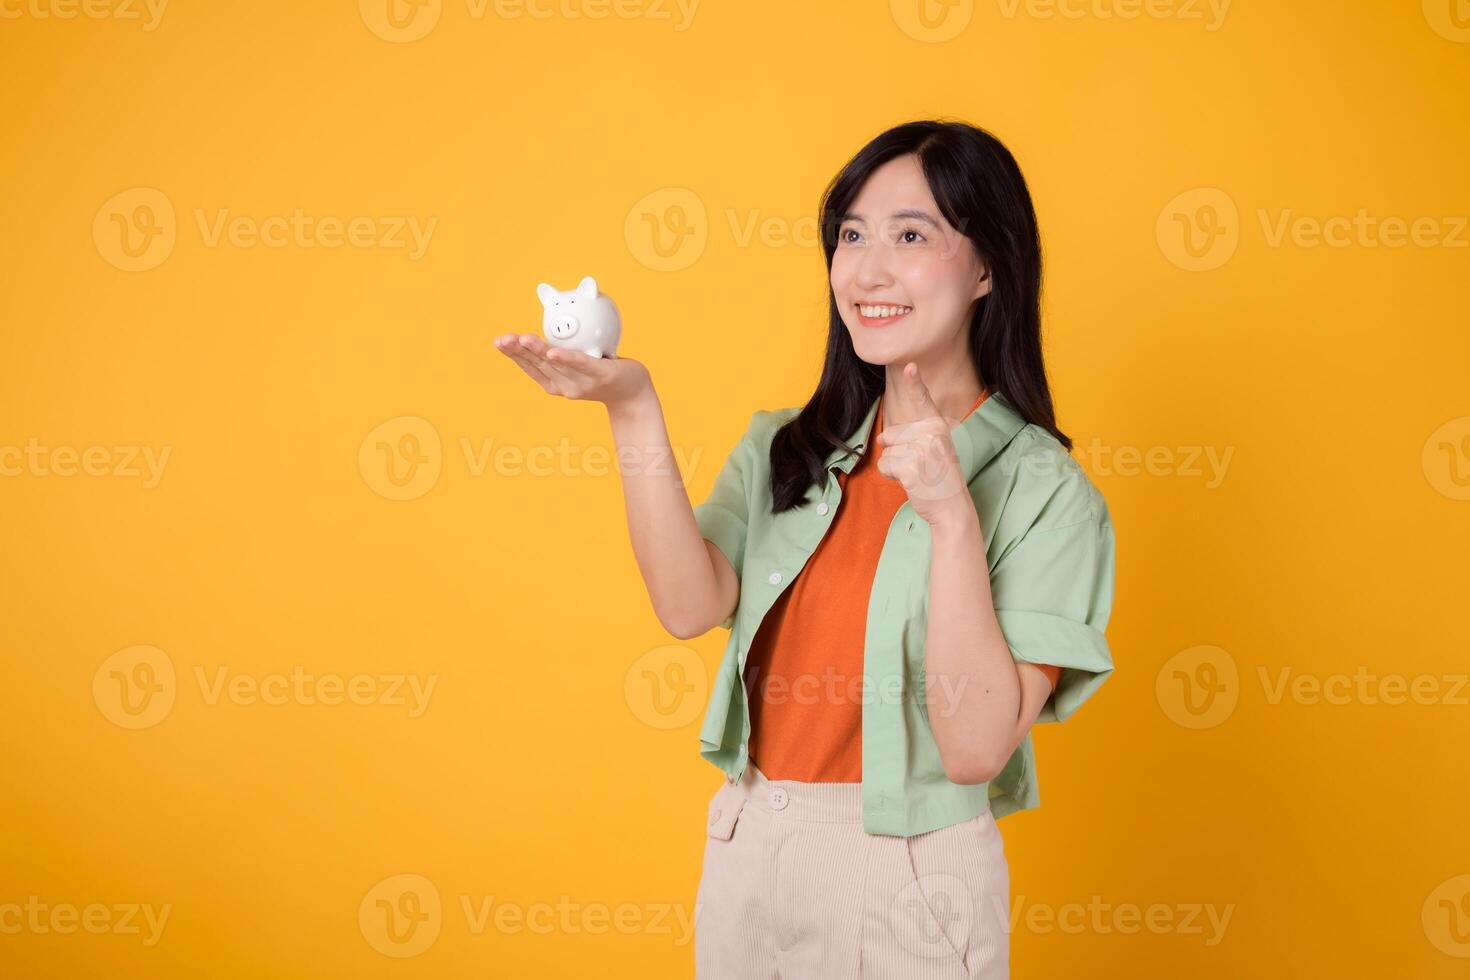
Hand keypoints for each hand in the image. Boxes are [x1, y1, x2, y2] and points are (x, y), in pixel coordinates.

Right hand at [494, 332, 650, 409]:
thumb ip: (561, 350)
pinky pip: (581, 364)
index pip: (530, 367)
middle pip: (538, 365)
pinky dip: (566, 358)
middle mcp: (564, 386)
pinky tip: (554, 351)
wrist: (632, 393)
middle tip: (502, 339)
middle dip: (517, 351)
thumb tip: (548, 327)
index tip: (499, 341)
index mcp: (555, 383)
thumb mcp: (577, 363)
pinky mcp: (600, 376)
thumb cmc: (603, 374)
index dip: (513, 355)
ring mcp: (581, 383)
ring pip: (555, 364)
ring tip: (522, 339)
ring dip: (537, 350)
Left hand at [874, 362, 974, 526]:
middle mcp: (931, 432)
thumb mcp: (932, 451)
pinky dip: (893, 478)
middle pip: (892, 435)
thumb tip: (882, 437)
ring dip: (896, 468)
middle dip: (898, 453)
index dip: (915, 383)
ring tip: (919, 476)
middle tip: (923, 469)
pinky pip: (885, 466)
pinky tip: (913, 483)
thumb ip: (911, 438)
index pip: (923, 401)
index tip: (910, 366)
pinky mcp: (911, 465)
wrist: (952, 508)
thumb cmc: (940, 480)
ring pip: (887, 453)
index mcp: (938, 426)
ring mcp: (921, 448)